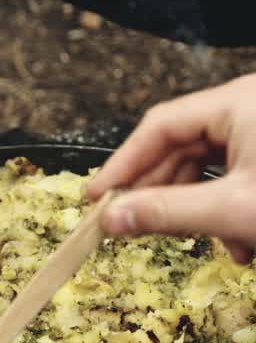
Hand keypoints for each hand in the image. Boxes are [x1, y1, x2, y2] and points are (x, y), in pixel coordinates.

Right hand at [88, 74, 255, 263]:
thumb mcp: (234, 208)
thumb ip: (169, 212)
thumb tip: (111, 219)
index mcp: (237, 103)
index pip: (159, 126)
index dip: (124, 163)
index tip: (100, 196)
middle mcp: (246, 107)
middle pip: (180, 147)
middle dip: (162, 192)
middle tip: (133, 222)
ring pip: (206, 165)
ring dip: (196, 207)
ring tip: (194, 238)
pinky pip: (232, 172)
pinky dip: (225, 205)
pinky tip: (235, 239)